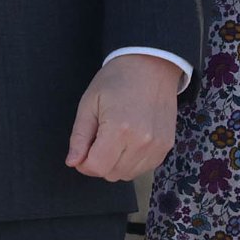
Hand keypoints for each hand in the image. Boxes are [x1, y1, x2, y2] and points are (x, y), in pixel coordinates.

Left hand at [66, 50, 183, 180]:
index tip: (83, 149)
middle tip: (99, 139)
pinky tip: (130, 141)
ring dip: (116, 163)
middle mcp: (142, 142)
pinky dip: (132, 161)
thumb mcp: (89, 103)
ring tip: (116, 138)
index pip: (97, 167)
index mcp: (119, 129)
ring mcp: (157, 146)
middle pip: (111, 174)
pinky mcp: (166, 146)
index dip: (84, 163)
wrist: (151, 65)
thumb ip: (80, 136)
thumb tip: (73, 162)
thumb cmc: (117, 80)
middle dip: (99, 162)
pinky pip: (143, 168)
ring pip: (127, 174)